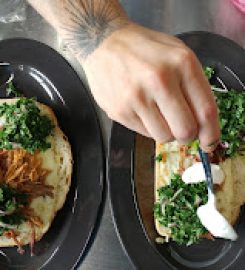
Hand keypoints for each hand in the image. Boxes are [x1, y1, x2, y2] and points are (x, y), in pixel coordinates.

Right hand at [83, 22, 219, 150]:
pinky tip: (142, 109)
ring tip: (159, 114)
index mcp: (181, 64)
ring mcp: (136, 98)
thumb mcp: (177, 53)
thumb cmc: (143, 49)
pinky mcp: (119, 111)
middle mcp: (159, 81)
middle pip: (185, 131)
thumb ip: (194, 85)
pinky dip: (148, 126)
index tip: (209, 141)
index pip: (205, 111)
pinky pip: (144, 133)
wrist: (102, 43)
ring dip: (166, 131)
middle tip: (182, 127)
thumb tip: (203, 123)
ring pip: (164, 137)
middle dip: (187, 135)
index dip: (211, 133)